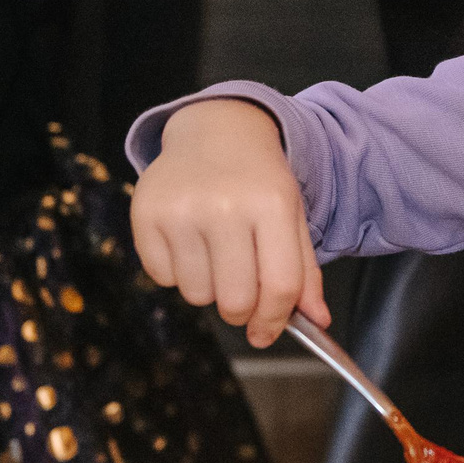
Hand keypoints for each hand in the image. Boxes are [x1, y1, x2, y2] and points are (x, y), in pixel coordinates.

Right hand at [132, 96, 325, 347]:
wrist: (215, 130)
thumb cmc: (258, 180)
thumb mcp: (292, 214)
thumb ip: (304, 271)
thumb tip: (318, 322)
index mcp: (272, 204)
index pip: (280, 286)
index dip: (275, 321)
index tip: (266, 333)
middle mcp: (225, 206)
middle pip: (236, 301)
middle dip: (241, 311)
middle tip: (241, 295)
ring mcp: (181, 210)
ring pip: (197, 296)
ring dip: (208, 288)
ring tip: (215, 253)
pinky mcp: (145, 215)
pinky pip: (163, 278)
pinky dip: (177, 272)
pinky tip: (189, 240)